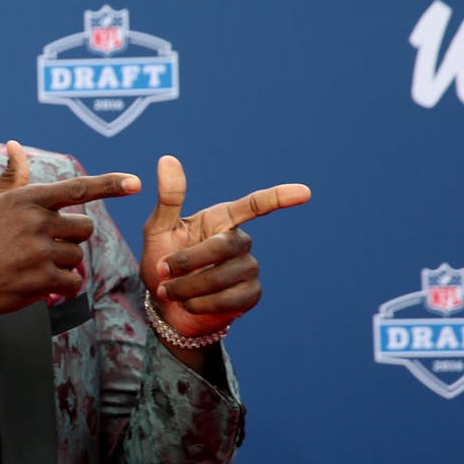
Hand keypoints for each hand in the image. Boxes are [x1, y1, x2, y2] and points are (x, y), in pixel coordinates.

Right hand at [0, 141, 139, 317]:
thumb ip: (11, 176)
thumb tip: (15, 145)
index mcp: (26, 199)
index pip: (76, 188)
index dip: (109, 184)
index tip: (135, 182)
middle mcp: (37, 222)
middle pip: (84, 227)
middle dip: (72, 237)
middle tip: (47, 245)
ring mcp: (41, 251)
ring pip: (78, 256)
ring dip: (64, 263)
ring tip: (35, 265)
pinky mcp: (43, 279)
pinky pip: (73, 281)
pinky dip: (62, 286)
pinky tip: (42, 284)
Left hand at [141, 155, 310, 337]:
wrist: (164, 305)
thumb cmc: (161, 260)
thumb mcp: (158, 228)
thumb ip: (168, 198)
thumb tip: (167, 158)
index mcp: (222, 219)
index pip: (255, 205)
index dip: (279, 198)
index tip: (305, 192)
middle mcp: (241, 241)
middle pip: (223, 246)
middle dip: (187, 261)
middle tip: (162, 271)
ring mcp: (249, 268)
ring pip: (223, 277)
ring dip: (187, 287)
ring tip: (168, 291)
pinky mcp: (250, 294)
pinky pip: (229, 300)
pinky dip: (200, 304)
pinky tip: (188, 304)